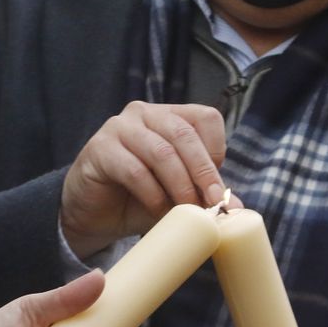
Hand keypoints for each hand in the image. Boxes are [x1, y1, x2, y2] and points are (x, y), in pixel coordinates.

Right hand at [60, 101, 228, 258]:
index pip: (205, 117)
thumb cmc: (139, 198)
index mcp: (169, 115)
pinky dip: (152, 195)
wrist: (93, 214)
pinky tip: (159, 212)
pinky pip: (134, 170)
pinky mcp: (100, 148)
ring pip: (162, 152)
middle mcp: (145, 113)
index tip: (218, 187)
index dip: (216, 152)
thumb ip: (200, 192)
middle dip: (203, 172)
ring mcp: (119, 127)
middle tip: (212, 204)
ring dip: (180, 186)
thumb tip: (234, 205)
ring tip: (187, 212)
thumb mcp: (177, 193)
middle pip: (184, 134)